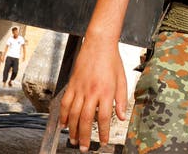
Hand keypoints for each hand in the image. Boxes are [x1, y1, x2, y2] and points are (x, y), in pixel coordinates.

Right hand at [59, 37, 127, 151]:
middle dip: (85, 136)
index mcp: (106, 91)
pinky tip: (64, 124)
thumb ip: (122, 99)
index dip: (104, 132)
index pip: (104, 117)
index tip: (104, 141)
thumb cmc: (112, 60)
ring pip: (74, 114)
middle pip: (86, 119)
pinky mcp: (71, 85)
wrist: (99, 44)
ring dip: (74, 129)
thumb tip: (122, 117)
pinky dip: (64, 115)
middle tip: (85, 148)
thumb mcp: (122, 79)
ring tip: (75, 140)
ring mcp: (80, 89)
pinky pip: (66, 103)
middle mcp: (92, 92)